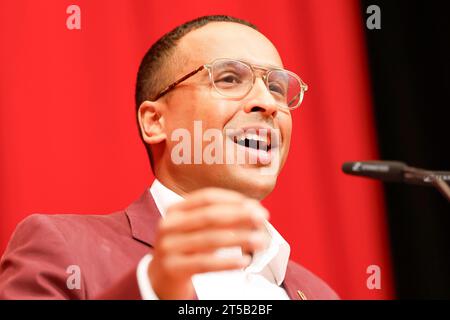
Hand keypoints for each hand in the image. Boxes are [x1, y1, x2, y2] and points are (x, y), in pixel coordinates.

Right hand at [147, 187, 269, 298]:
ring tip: (260, 241)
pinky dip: (227, 262)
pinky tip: (243, 261)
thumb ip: (220, 220)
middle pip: (210, 216)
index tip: (255, 205)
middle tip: (262, 219)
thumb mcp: (197, 230)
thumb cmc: (185, 250)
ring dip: (240, 239)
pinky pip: (205, 263)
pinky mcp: (173, 268)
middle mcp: (169, 225)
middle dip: (240, 216)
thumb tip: (253, 211)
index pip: (207, 198)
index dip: (233, 199)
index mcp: (175, 210)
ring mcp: (169, 247)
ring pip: (210, 239)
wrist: (159, 279)